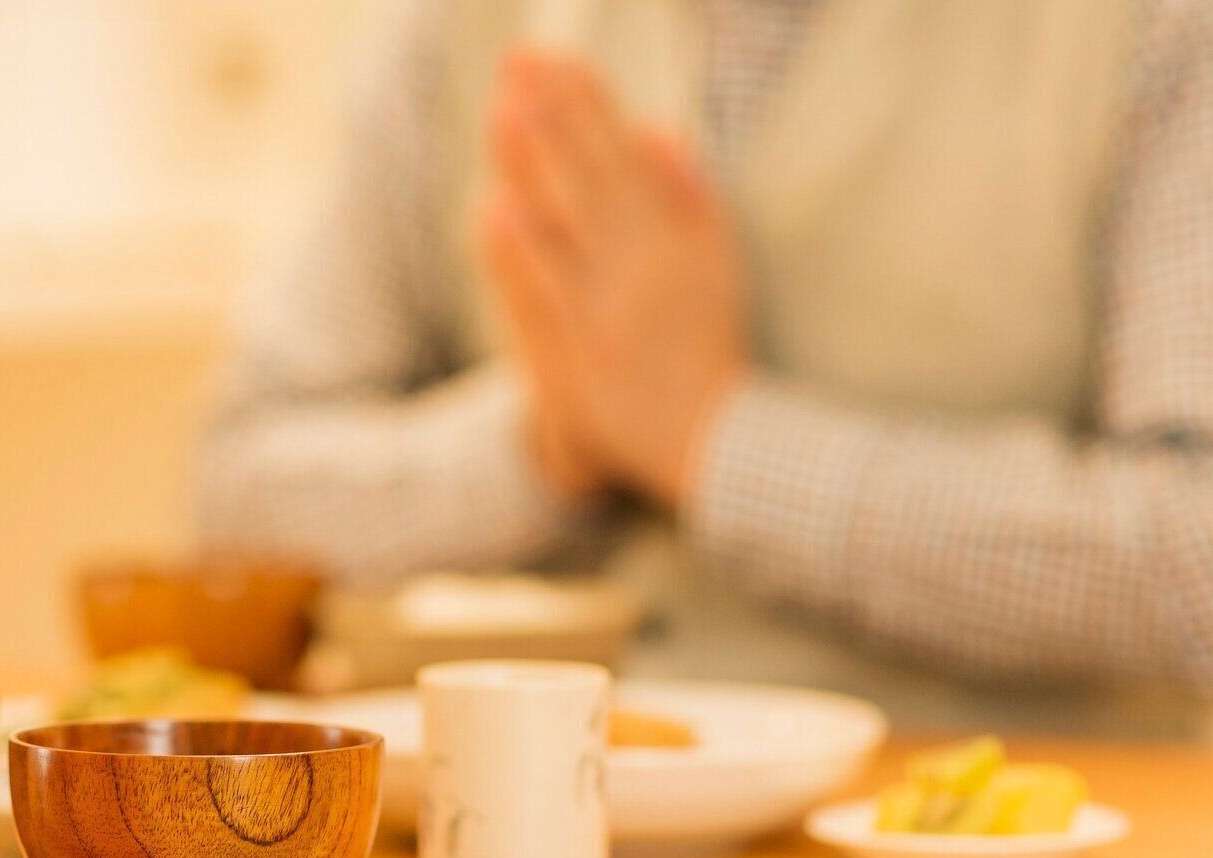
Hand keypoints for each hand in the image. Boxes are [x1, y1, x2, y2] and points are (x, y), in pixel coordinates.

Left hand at [481, 50, 745, 507]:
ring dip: (536, 168)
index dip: (585, 106)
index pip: (618, 159)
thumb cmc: (706, 352)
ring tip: (504, 110)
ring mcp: (603, 312)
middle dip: (553, 116)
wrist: (712, 444)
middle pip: (586, 179)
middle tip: (520, 60)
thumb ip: (688, 198)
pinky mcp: (573, 359)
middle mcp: (636, 268)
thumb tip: (656, 130)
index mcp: (670, 241)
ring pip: (564, 227)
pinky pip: (543, 300)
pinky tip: (495, 210)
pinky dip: (521, 257)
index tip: (554, 59)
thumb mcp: (717, 267)